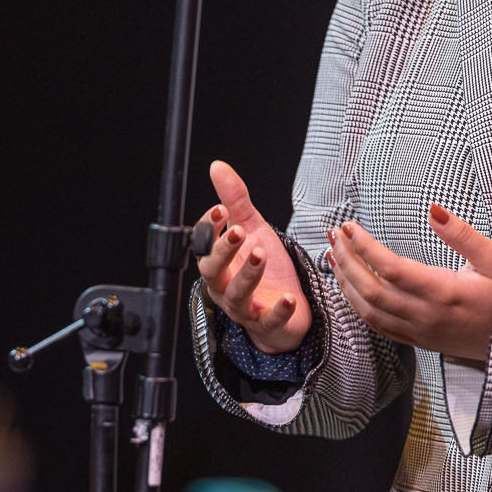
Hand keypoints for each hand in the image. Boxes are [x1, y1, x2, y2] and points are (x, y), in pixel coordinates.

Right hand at [196, 161, 312, 353]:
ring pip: (237, 294)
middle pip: (212, 271)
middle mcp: (224, 285)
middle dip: (223, 250)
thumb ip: (235, 199)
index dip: (209, 228)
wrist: (287, 307)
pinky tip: (288, 298)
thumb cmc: (267, 268)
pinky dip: (277, 311)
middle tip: (237, 231)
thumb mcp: (253, 228)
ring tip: (261, 254)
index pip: (203, 244)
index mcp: (218, 261)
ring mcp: (244, 307)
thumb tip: (217, 166)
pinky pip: (268, 320)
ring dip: (248, 275)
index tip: (221, 209)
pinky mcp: (267, 324)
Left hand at [326, 206, 491, 361]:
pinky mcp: (418, 341)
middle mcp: (426, 315)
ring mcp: (419, 332)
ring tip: (333, 255)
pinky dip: (357, 306)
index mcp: (444, 292)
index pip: (391, 269)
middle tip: (335, 235)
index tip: (350, 227)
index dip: (365, 247)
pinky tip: (348, 286)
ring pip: (368, 310)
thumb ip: (462, 235)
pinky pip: (378, 326)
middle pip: (372, 289)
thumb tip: (433, 210)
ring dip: (346, 283)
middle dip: (347, 261)